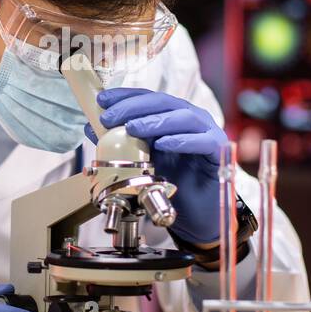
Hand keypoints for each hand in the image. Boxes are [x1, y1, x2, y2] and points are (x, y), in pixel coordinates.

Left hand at [88, 87, 225, 244]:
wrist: (198, 215)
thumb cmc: (174, 184)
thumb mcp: (141, 161)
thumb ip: (121, 143)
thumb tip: (92, 127)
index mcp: (173, 117)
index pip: (148, 98)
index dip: (125, 96)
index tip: (102, 100)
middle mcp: (191, 119)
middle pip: (164, 102)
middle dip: (134, 107)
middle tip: (111, 117)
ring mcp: (208, 133)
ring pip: (183, 117)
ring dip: (155, 121)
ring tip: (133, 128)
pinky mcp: (219, 151)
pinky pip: (202, 141)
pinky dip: (182, 140)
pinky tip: (164, 143)